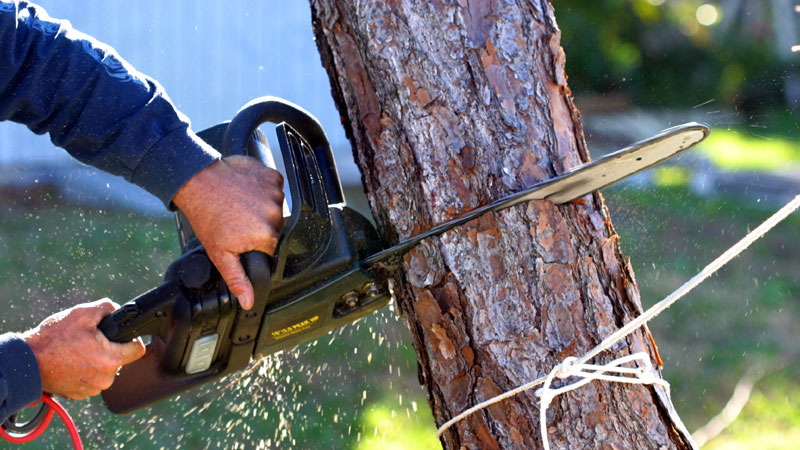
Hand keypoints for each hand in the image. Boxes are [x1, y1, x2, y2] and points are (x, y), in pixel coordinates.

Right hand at [22, 299, 145, 399]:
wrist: (27, 362)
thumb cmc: (53, 338)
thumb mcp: (82, 313)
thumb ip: (107, 307)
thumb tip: (118, 310)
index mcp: (110, 359)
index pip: (137, 349)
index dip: (132, 338)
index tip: (121, 335)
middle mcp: (105, 379)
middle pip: (120, 359)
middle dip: (109, 348)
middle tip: (90, 340)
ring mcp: (92, 389)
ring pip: (105, 370)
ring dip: (96, 360)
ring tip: (78, 351)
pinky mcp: (80, 394)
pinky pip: (91, 379)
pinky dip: (85, 371)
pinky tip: (72, 362)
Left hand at [172, 155, 283, 309]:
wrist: (197, 182)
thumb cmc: (206, 216)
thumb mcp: (220, 254)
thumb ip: (238, 279)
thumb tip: (249, 301)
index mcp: (266, 236)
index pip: (272, 247)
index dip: (256, 244)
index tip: (242, 237)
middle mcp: (275, 214)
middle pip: (275, 227)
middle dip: (260, 226)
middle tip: (238, 221)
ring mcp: (275, 193)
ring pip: (276, 207)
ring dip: (262, 207)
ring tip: (240, 205)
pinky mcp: (272, 176)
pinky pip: (275, 187)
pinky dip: (264, 189)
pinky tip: (246, 192)